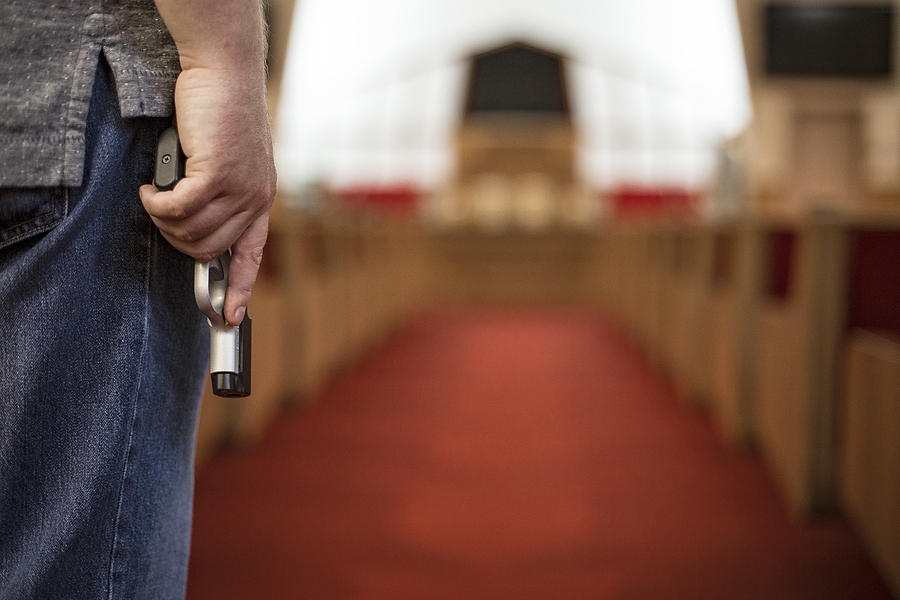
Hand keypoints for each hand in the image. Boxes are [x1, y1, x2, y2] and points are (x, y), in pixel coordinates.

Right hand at [139, 65, 275, 325]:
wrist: (226, 74)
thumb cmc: (222, 113)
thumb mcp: (230, 160)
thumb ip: (222, 192)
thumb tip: (194, 221)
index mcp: (261, 201)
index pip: (252, 256)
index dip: (240, 290)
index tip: (229, 317)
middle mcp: (255, 200)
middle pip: (206, 249)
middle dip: (175, 239)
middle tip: (161, 215)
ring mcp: (238, 189)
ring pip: (189, 231)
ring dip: (162, 219)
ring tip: (155, 196)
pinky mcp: (217, 174)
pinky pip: (177, 208)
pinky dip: (157, 203)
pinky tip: (151, 187)